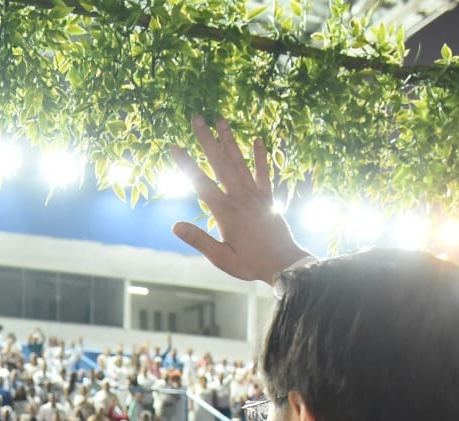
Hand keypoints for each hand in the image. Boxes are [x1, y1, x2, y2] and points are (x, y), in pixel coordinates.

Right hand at [169, 117, 309, 286]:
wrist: (284, 264)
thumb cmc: (250, 264)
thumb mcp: (220, 257)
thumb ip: (199, 240)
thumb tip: (175, 226)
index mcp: (225, 212)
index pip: (200, 182)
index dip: (186, 164)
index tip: (174, 146)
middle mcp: (240, 197)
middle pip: (220, 163)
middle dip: (207, 140)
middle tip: (198, 118)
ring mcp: (255, 195)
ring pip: (240, 162)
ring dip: (230, 140)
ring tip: (222, 119)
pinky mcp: (268, 198)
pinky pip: (264, 172)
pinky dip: (261, 156)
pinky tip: (258, 140)